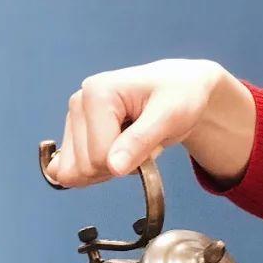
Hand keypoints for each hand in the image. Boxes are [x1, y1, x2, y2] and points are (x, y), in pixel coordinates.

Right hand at [45, 59, 254, 187]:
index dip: (127, 164)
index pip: (99, 157)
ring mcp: (75, 117)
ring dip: (110, 170)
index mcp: (97, 94)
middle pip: (85, 166)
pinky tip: (120, 155)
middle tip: (144, 148)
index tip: (150, 148)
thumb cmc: (183, 97)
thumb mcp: (172, 118)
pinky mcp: (77, 130)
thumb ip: (142, 141)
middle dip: (117, 168)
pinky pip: (75, 169)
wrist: (187, 91)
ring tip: (135, 146)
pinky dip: (101, 171)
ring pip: (78, 171)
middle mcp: (79, 101)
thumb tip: (113, 167)